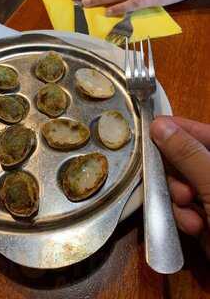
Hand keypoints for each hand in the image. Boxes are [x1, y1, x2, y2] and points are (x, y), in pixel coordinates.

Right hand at [150, 116, 209, 257]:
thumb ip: (188, 154)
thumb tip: (160, 125)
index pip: (202, 132)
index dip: (177, 129)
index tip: (151, 128)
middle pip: (184, 160)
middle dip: (177, 176)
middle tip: (181, 191)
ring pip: (178, 185)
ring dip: (179, 201)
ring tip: (192, 215)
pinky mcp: (203, 216)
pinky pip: (181, 207)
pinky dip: (183, 217)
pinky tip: (195, 228)